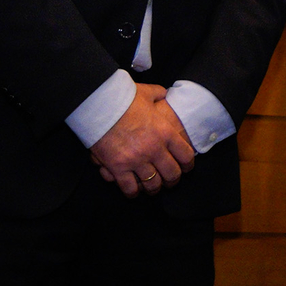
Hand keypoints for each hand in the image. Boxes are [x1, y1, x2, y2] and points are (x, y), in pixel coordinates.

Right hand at [90, 83, 195, 197]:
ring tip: (152, 188)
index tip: (185, 167)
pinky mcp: (118, 167)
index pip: (185, 155)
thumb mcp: (146, 93)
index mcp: (164, 132)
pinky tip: (134, 190)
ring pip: (153, 184)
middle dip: (172, 180)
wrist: (97, 104)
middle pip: (172, 174)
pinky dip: (133, 192)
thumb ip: (158, 94)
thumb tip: (164, 94)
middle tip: (169, 181)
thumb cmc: (122, 97)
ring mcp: (136, 160)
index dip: (188, 164)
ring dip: (154, 188)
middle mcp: (153, 149)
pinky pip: (130, 188)